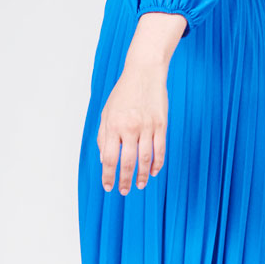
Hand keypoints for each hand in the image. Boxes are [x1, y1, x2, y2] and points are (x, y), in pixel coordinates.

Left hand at [97, 57, 168, 193]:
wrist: (144, 72)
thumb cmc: (123, 92)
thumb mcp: (106, 112)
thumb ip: (103, 136)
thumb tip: (104, 160)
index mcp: (113, 125)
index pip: (109, 158)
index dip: (108, 175)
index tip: (108, 186)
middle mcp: (129, 127)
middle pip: (127, 162)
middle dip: (124, 180)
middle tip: (124, 191)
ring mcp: (147, 126)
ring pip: (144, 159)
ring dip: (141, 175)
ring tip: (139, 185)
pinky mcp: (161, 124)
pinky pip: (160, 149)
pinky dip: (157, 163)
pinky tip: (153, 172)